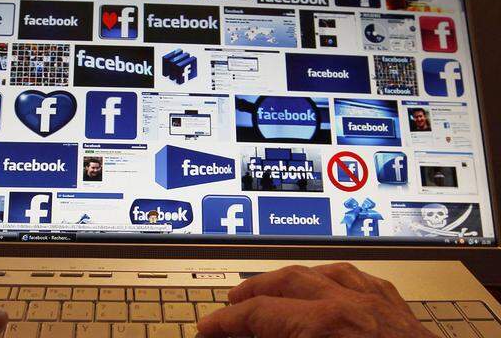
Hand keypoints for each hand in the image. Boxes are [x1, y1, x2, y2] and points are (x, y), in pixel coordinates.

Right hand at [197, 263, 438, 337]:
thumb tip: (251, 336)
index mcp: (325, 327)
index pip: (259, 315)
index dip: (226, 322)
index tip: (208, 328)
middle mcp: (350, 306)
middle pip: (285, 282)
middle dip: (252, 292)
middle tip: (232, 308)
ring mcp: (375, 304)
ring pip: (320, 272)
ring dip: (288, 281)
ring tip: (270, 289)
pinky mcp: (395, 308)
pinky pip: (357, 279)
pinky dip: (330, 280)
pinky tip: (324, 284)